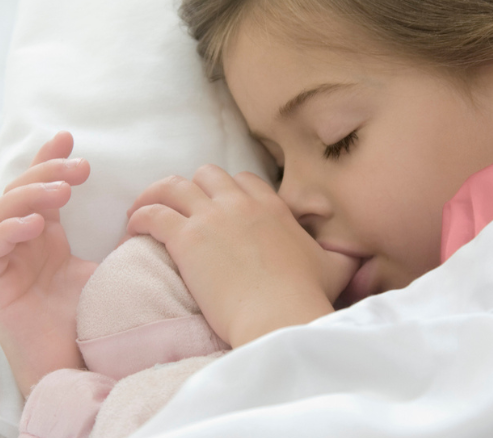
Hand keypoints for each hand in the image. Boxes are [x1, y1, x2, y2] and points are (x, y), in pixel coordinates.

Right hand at [0, 131, 96, 395]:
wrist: (77, 370)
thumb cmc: (92, 322)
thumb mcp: (111, 270)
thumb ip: (120, 242)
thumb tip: (149, 211)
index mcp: (46, 237)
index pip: (41, 187)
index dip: (49, 159)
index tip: (68, 137)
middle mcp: (22, 245)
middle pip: (19, 192)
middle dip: (46, 172)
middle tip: (79, 169)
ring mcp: (5, 264)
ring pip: (0, 212)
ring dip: (29, 195)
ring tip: (61, 193)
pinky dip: (8, 231)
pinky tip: (35, 225)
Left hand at [125, 165, 357, 347]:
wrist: (279, 317)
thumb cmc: (306, 299)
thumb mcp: (335, 269)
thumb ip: (343, 256)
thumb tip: (360, 258)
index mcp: (273, 207)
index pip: (243, 180)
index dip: (226, 189)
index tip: (215, 204)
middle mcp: (241, 204)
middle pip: (206, 174)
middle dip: (189, 186)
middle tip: (176, 206)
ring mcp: (212, 218)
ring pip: (173, 186)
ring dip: (155, 195)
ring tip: (141, 210)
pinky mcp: (187, 240)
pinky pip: (154, 214)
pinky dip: (140, 217)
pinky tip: (133, 229)